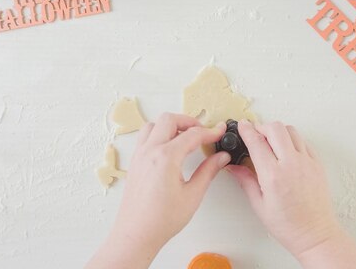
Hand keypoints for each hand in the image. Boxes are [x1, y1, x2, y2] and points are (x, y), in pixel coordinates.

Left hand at [87, 113, 229, 268]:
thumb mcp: (193, 195)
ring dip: (171, 126)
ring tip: (186, 137)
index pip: (192, 134)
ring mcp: (139, 156)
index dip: (210, 132)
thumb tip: (221, 157)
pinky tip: (170, 148)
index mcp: (166, 157)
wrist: (136, 235)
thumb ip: (208, 171)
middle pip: (169, 120)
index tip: (220, 132)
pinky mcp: (134, 163)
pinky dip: (159, 135)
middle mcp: (149, 152)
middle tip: (203, 132)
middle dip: (189, 122)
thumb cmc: (161, 220)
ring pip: (153, 125)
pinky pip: (145, 138)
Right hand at [227, 121, 355, 268]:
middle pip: (276, 128)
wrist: (315, 234)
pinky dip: (292, 141)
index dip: (246, 130)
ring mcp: (307, 162)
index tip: (242, 126)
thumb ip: (246, 181)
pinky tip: (286, 152)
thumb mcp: (259, 205)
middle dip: (262, 126)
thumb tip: (233, 167)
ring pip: (291, 130)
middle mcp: (291, 164)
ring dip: (278, 132)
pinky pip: (304, 142)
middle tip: (256, 134)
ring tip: (271, 143)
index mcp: (273, 176)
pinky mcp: (317, 164)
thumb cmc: (288, 225)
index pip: (256, 142)